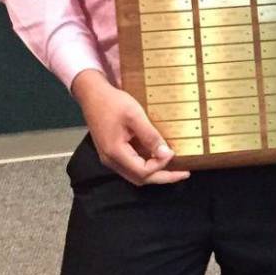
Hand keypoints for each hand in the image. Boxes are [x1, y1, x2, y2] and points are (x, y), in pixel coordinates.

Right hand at [72, 70, 190, 185]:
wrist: (92, 95)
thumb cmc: (111, 102)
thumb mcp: (135, 115)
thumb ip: (150, 136)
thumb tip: (166, 153)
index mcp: (115, 152)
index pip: (143, 171)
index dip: (160, 165)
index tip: (172, 152)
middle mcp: (111, 160)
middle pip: (140, 178)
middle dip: (163, 177)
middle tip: (183, 173)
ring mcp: (110, 157)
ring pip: (136, 174)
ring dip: (155, 173)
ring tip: (174, 168)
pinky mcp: (112, 152)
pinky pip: (132, 165)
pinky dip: (147, 165)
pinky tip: (158, 158)